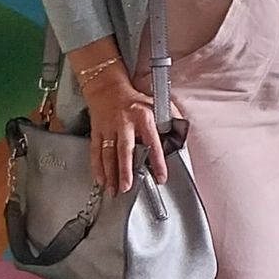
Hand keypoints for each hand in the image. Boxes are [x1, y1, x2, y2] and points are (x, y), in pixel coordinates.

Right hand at [80, 72, 168, 196]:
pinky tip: (100, 179)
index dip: (157, 161)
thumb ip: (170, 117)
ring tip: (113, 190)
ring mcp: (108, 128)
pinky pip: (96, 151)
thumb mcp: (156, 103)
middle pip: (125, 149)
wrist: (107, 88)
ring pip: (108, 154)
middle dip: (125, 170)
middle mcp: (125, 123)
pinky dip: (97, 167)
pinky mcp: (97, 131)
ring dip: (110, 173)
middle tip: (127, 187)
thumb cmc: (135, 99)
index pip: (153, 142)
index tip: (161, 177)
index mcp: (143, 117)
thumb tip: (182, 132)